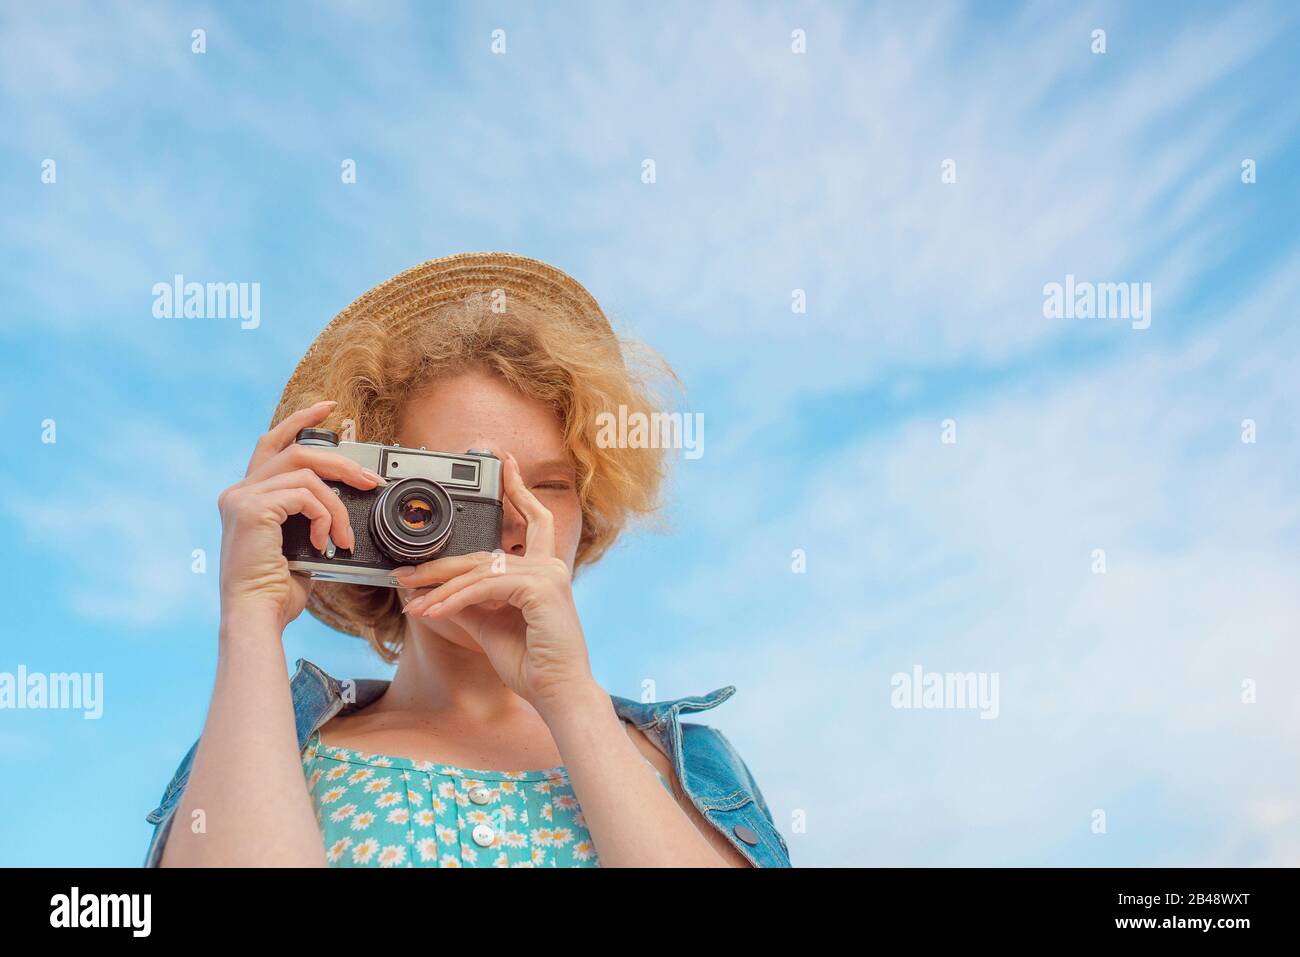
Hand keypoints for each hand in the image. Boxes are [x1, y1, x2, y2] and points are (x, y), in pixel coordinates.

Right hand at [217, 400, 384, 631]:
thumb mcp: (298, 543)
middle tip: (370, 481)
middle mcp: (238, 491)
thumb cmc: (276, 589)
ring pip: (307, 475)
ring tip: (344, 536)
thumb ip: (308, 515)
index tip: (328, 408)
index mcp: (247, 496)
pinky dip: (325, 517)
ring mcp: (242, 497)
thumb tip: (341, 501)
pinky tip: (324, 544)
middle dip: (341, 463)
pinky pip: (306, 496)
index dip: (300, 421)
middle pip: (298, 453)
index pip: (272, 443)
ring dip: (338, 505)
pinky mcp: (253, 508)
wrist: (257, 615)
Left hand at [395, 451, 595, 712]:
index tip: (505, 462)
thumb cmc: (532, 664)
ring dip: (438, 590)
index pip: (532, 520)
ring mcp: (547, 573)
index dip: (518, 489)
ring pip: (478, 572)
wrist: (557, 692)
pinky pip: (484, 587)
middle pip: (484, 553)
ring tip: (410, 603)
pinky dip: (453, 600)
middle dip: (440, 564)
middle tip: (403, 573)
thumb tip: (438, 592)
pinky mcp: (540, 587)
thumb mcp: (491, 626)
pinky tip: (430, 612)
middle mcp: (549, 565)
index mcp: (544, 570)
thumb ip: (470, 603)